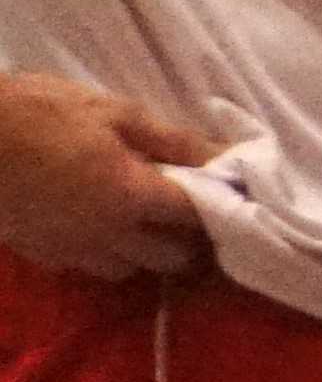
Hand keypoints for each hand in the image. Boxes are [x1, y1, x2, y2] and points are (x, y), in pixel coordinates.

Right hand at [0, 74, 214, 282]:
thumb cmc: (37, 113)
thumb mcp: (111, 112)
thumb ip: (171, 140)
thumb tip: (225, 155)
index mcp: (132, 197)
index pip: (196, 218)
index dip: (215, 205)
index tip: (221, 191)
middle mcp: (108, 235)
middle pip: (169, 258)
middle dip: (182, 238)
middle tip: (176, 205)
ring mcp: (70, 250)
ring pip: (126, 269)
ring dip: (139, 250)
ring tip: (132, 215)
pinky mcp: (39, 254)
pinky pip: (83, 265)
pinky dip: (95, 252)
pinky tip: (87, 222)